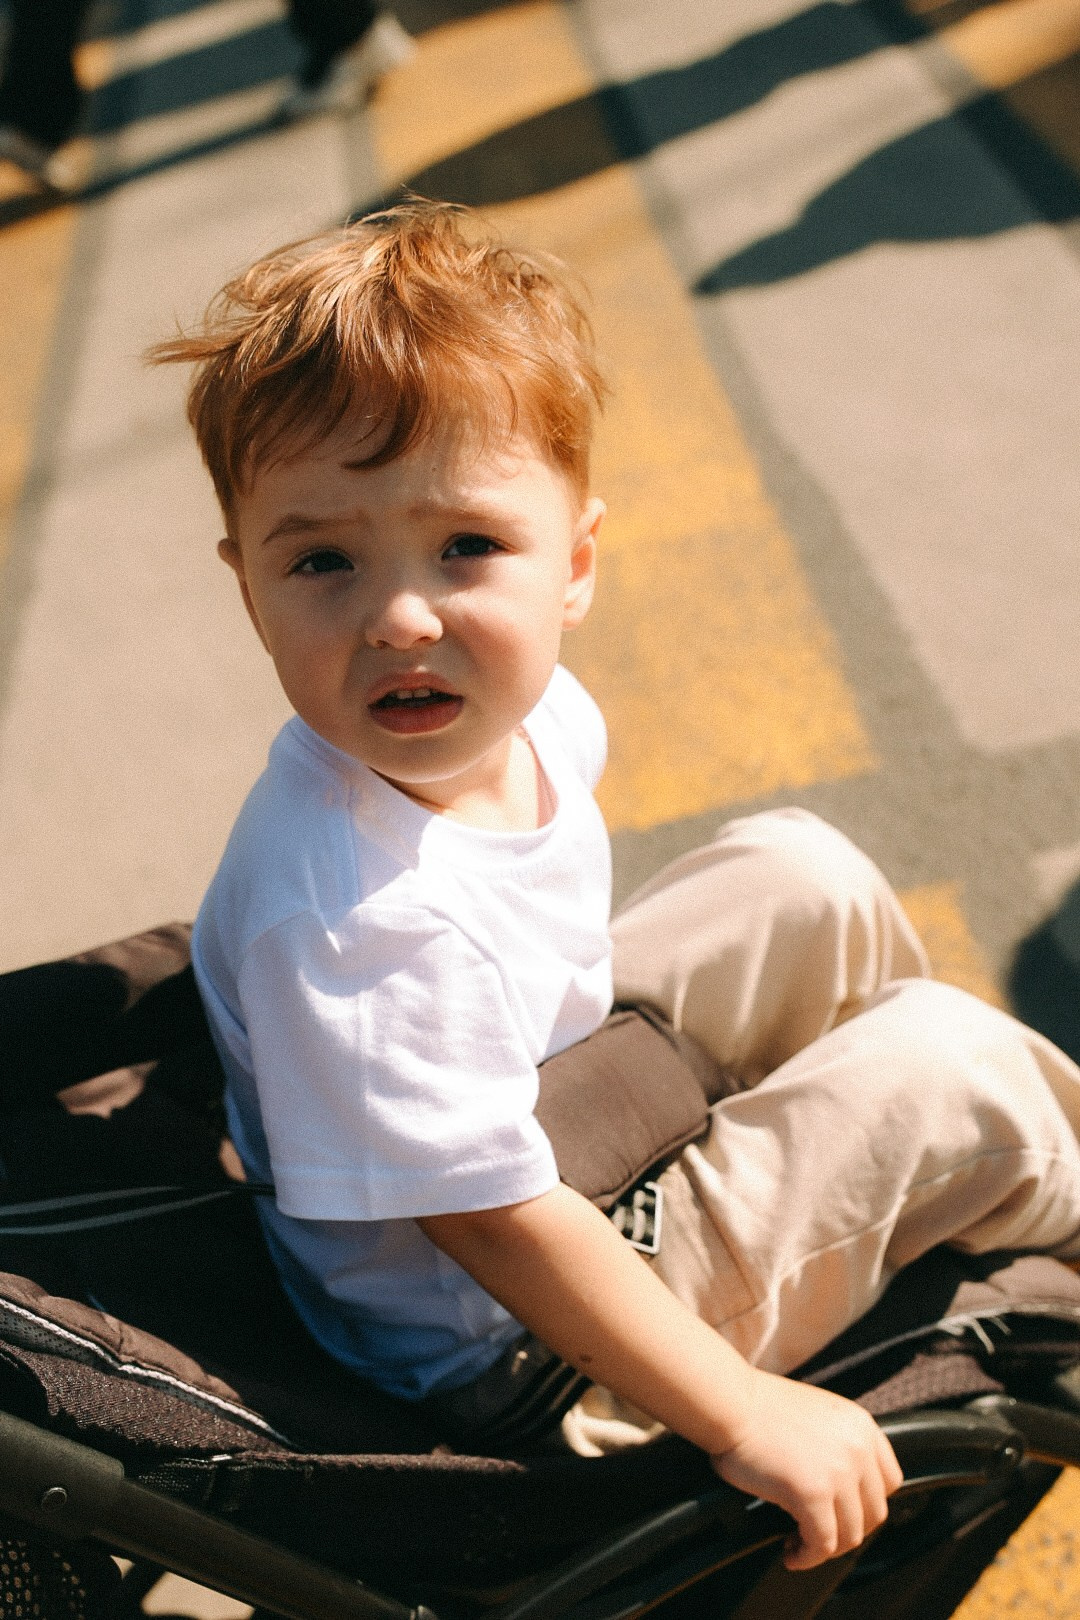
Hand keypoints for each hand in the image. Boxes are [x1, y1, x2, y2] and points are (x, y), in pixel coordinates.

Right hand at [711, 1370, 902, 1569]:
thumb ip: (839, 1443)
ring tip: (799, 1545)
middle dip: (847, 1530)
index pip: (890, 1481)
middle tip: (818, 1533)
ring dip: (825, 1548)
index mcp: (861, 1426)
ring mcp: (839, 1472)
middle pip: (875, 1513)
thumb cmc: (758, 1407)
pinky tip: (789, 1552)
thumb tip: (842, 1486)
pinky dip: (807, 1557)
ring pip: (851, 1535)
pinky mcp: (813, 1494)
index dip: (866, 1504)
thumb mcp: (818, 1414)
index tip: (843, 1513)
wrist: (729, 1402)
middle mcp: (858, 1449)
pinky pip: (822, 1545)